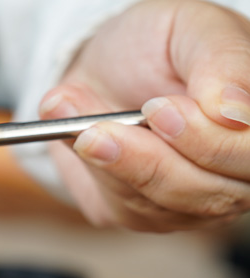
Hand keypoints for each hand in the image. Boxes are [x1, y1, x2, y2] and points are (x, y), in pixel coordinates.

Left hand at [39, 0, 249, 231]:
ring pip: (165, 205)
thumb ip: (220, 62)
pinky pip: (128, 208)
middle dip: (151, 161)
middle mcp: (241, 169)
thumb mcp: (192, 28)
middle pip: (214, 195)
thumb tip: (232, 112)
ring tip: (78, 120)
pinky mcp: (151, 214)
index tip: (157, 110)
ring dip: (114, 162)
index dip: (209, 142)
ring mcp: (199, 199)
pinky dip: (98, 170)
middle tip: (101, 128)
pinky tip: (79, 135)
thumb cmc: (158, 43)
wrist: (105, 65)